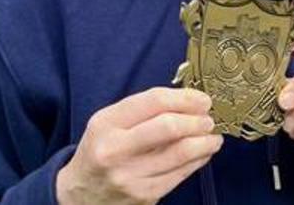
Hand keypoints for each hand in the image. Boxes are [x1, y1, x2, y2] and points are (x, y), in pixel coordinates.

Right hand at [56, 87, 222, 204]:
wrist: (81, 195)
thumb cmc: (100, 151)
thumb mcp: (108, 122)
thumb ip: (142, 110)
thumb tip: (187, 101)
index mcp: (106, 124)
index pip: (153, 102)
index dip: (184, 98)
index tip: (201, 99)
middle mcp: (116, 150)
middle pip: (169, 127)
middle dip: (197, 120)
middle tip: (208, 119)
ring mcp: (131, 176)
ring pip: (181, 153)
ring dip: (205, 142)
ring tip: (212, 136)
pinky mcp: (145, 195)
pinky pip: (181, 174)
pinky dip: (198, 160)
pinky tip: (203, 153)